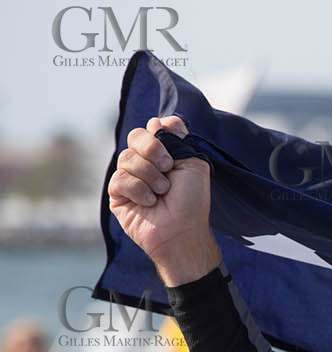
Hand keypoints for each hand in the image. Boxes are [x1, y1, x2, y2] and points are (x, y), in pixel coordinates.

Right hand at [106, 115, 221, 286]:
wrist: (182, 231)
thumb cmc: (192, 202)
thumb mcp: (194, 165)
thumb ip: (181, 140)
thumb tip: (162, 120)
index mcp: (163, 154)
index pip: (152, 129)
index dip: (160, 135)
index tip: (172, 151)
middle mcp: (144, 163)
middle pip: (136, 136)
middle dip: (153, 151)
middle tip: (168, 169)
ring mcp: (129, 177)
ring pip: (127, 158)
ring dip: (150, 176)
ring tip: (162, 193)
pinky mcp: (117, 194)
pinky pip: (120, 179)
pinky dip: (139, 190)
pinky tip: (149, 203)